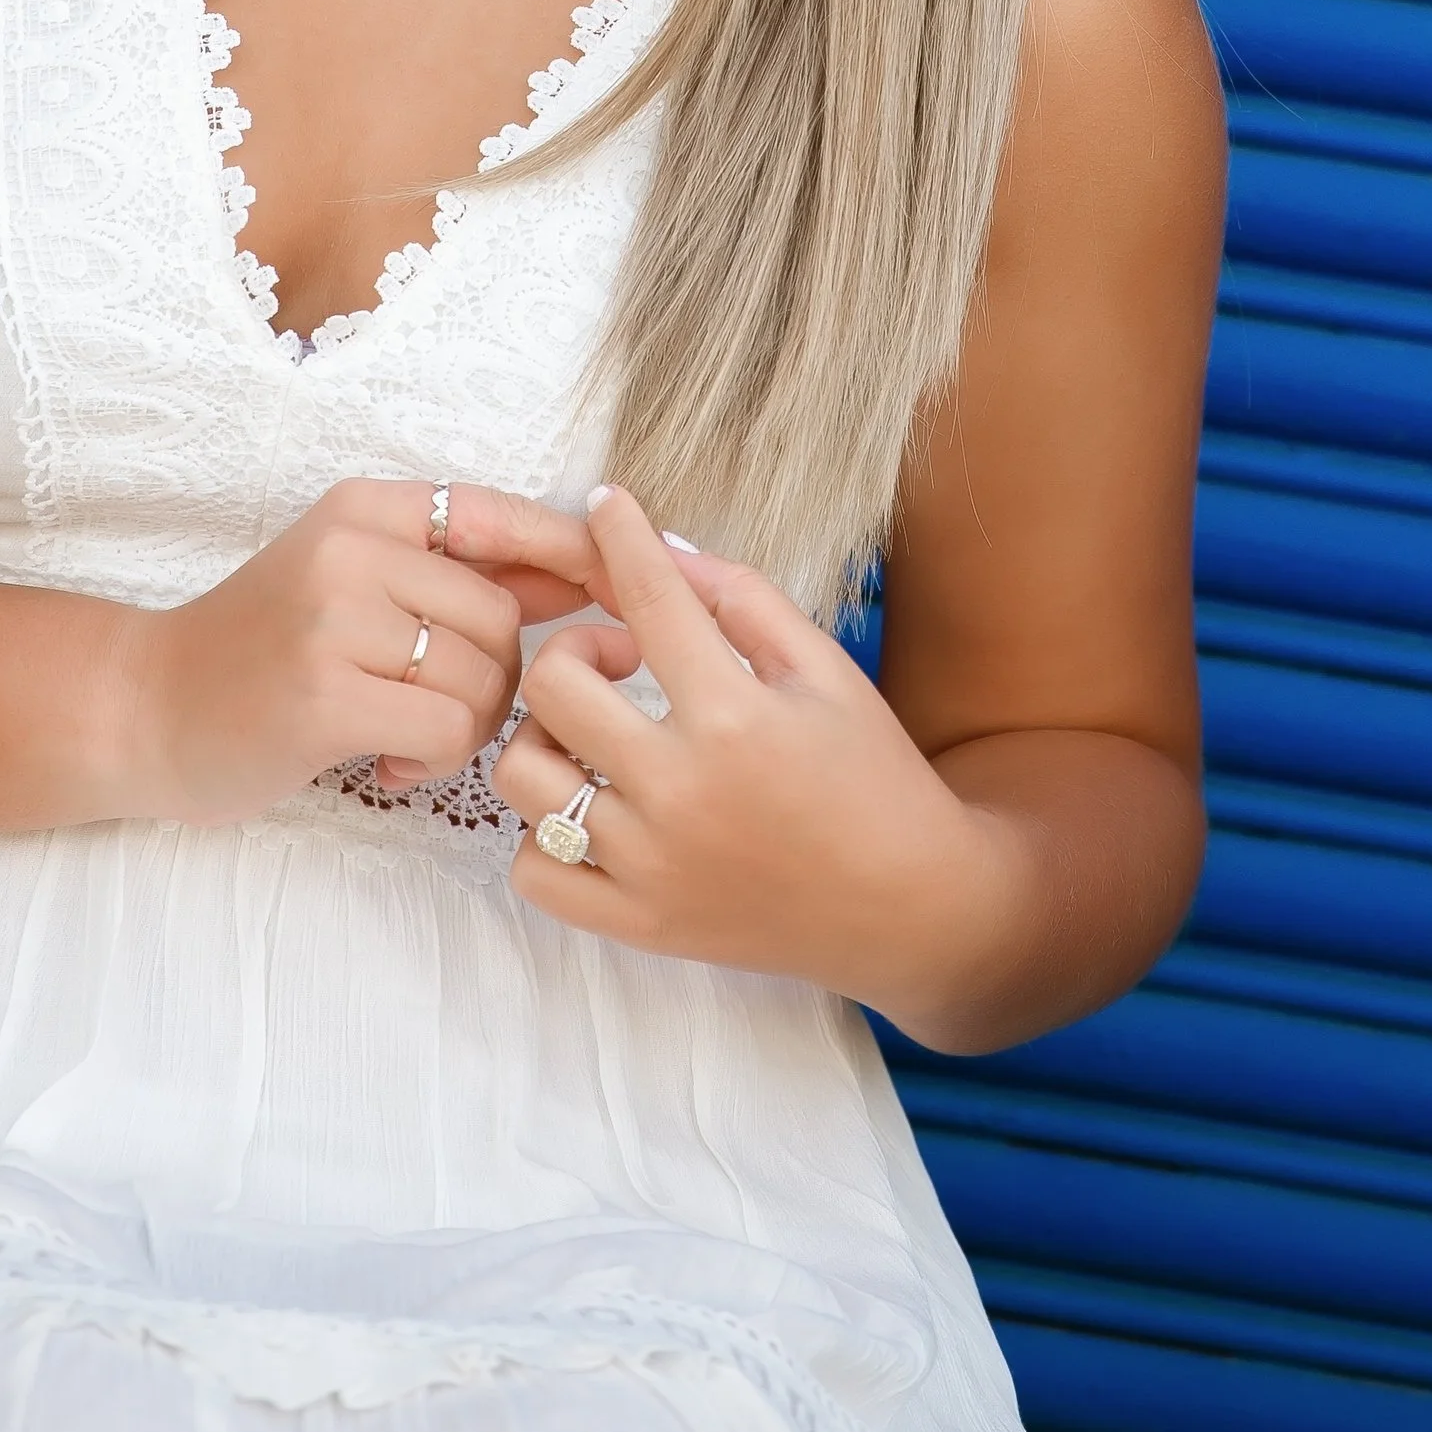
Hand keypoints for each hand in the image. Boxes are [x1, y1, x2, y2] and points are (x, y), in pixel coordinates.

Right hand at [120, 479, 602, 823]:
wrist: (148, 707)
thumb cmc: (269, 650)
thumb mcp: (361, 581)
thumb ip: (468, 574)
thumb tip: (596, 582)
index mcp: (370, 506)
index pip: (510, 518)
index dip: (584, 563)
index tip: (632, 604)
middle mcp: (354, 545)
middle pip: (506, 614)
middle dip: (499, 677)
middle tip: (440, 708)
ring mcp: (336, 616)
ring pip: (485, 674)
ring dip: (466, 724)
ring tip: (404, 732)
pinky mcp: (325, 692)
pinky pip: (450, 727)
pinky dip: (436, 758)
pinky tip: (390, 761)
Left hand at [495, 488, 1007, 1024]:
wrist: (909, 904)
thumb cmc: (872, 775)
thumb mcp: (824, 667)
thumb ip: (741, 598)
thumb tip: (665, 548)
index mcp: (734, 716)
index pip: (649, 597)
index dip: (620, 535)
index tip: (606, 507)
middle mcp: (679, 791)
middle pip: (554, 683)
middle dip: (578, 643)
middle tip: (624, 655)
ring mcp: (650, 866)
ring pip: (523, 775)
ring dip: (548, 733)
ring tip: (600, 734)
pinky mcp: (638, 924)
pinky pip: (533, 871)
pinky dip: (544, 833)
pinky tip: (590, 808)